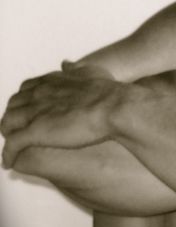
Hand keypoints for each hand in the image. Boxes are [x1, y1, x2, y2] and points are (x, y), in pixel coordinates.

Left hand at [1, 61, 125, 168]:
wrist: (114, 106)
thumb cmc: (107, 91)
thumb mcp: (91, 71)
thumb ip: (75, 69)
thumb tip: (66, 64)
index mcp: (50, 81)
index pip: (25, 90)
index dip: (26, 102)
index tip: (31, 111)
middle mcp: (38, 94)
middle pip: (13, 106)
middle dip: (14, 118)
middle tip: (21, 130)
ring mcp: (34, 112)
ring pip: (7, 124)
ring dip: (9, 135)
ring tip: (14, 148)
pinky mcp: (36, 132)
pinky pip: (12, 145)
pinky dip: (8, 154)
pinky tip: (10, 162)